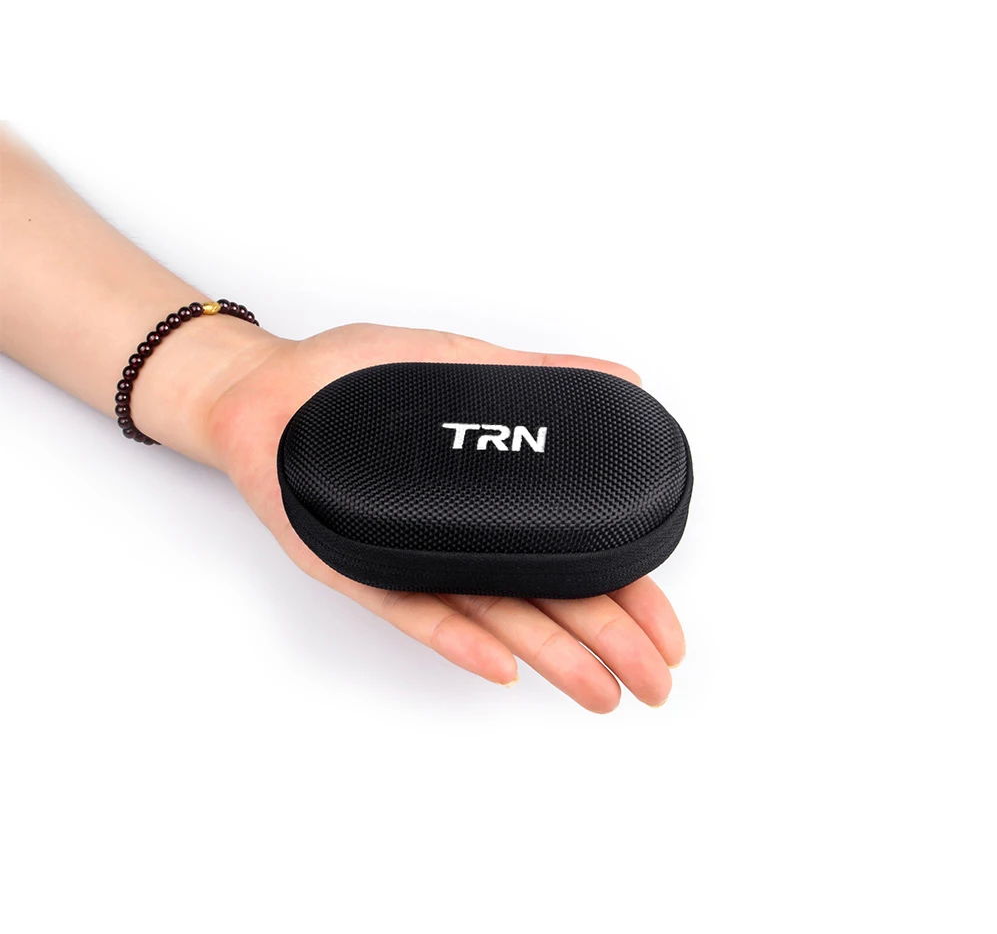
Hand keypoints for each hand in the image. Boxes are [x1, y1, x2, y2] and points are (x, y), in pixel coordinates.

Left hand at [205, 323, 685, 711]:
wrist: (270, 388)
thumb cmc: (359, 378)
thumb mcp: (461, 362)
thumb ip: (536, 378)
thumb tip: (622, 380)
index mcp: (493, 498)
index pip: (576, 551)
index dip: (628, 590)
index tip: (669, 629)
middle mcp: (462, 538)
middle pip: (549, 598)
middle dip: (608, 642)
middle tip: (655, 683)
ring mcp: (415, 558)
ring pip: (496, 617)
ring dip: (552, 656)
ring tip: (604, 691)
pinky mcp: (360, 568)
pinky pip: (416, 611)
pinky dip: (459, 639)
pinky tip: (505, 666)